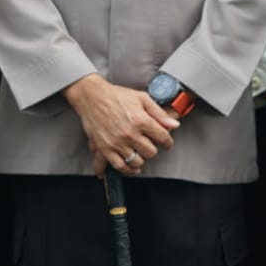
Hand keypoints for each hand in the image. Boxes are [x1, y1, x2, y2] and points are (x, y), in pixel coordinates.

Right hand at [63, 74, 177, 175]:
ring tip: (140, 152)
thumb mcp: (141, 98)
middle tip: (150, 144)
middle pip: (151, 152)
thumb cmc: (116, 95)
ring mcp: (117, 142)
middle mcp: (130, 133)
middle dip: (153, 148)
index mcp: (141, 120)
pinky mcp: (105, 148)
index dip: (168, 142)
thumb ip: (159, 113)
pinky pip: (119, 166)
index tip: (166, 143)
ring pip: (137, 161)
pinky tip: (132, 167)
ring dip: (141, 158)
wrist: (92, 97)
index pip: (163, 138)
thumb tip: (174, 124)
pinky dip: (127, 170)